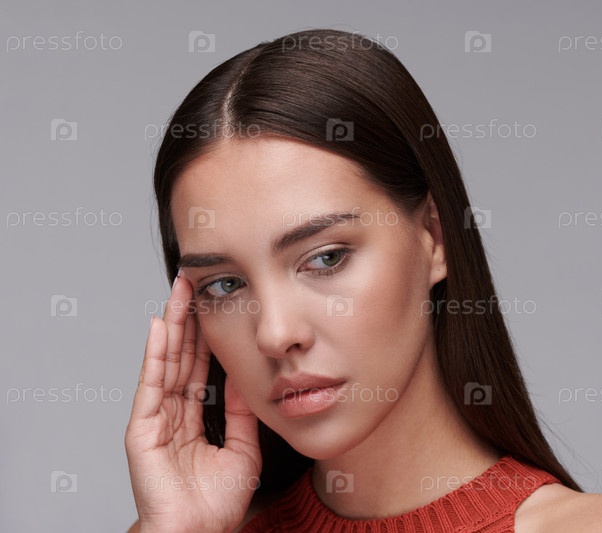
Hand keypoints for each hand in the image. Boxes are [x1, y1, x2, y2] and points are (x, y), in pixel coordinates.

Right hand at [125, 273, 261, 532]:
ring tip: (179, 291)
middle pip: (181, 357)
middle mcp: (172, 413)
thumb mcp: (243, 446)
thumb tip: (242, 376)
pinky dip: (156, 353)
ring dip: (173, 325)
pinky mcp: (143, 429)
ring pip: (167, 362)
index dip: (206, 337)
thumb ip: (240, 411)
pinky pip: (152, 384)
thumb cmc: (218, 502)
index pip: (199, 367)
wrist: (201, 532)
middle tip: (194, 284)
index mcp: (193, 418)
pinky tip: (161, 325)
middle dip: (188, 320)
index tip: (214, 306)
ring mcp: (156, 419)